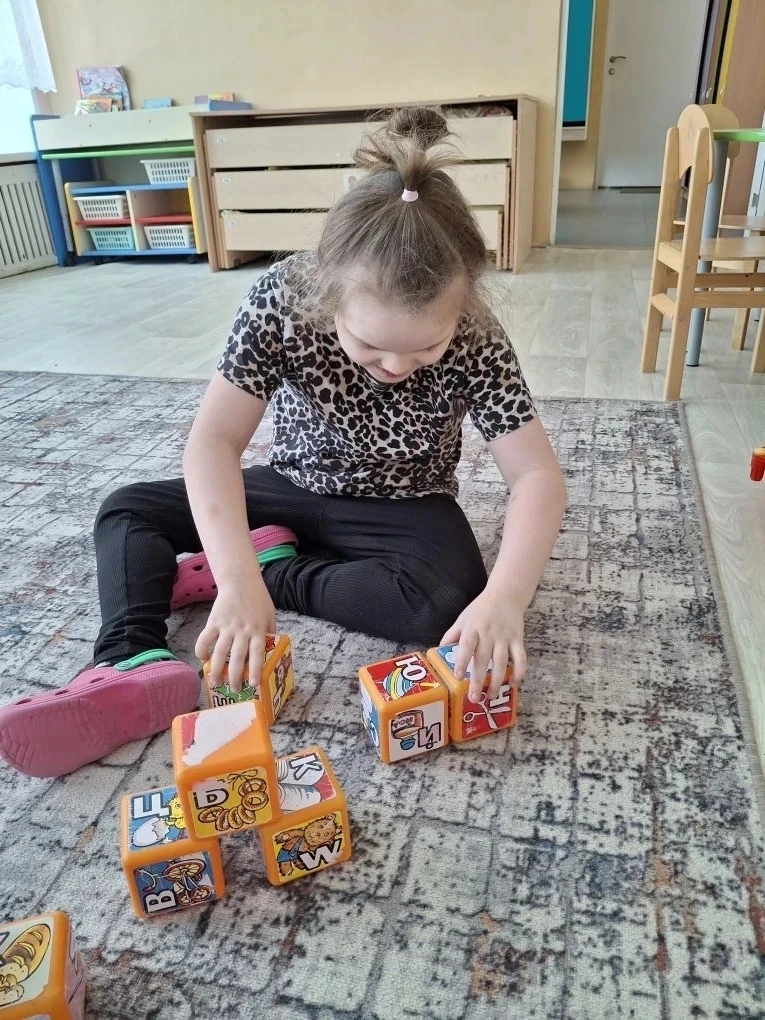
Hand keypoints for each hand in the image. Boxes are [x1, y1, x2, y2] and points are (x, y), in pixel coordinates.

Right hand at [194, 573, 275, 691]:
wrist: (241, 580)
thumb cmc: (258, 598)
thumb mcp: (270, 615)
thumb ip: (269, 631)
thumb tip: (270, 648)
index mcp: (257, 630)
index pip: (256, 654)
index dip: (255, 670)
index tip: (253, 685)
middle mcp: (242, 631)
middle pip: (236, 658)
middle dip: (234, 677)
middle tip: (233, 690)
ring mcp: (227, 627)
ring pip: (219, 652)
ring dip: (216, 670)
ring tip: (214, 683)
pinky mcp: (214, 621)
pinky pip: (205, 639)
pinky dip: (201, 650)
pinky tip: (202, 659)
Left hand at [441, 587, 527, 703]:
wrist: (505, 595)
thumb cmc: (480, 610)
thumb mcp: (463, 619)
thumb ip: (452, 635)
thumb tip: (438, 652)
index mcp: (472, 628)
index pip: (466, 646)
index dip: (462, 661)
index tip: (458, 677)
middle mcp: (488, 634)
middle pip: (483, 659)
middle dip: (478, 680)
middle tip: (474, 698)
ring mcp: (504, 637)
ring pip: (502, 662)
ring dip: (497, 681)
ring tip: (490, 697)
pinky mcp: (518, 639)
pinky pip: (521, 658)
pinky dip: (519, 672)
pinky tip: (513, 684)